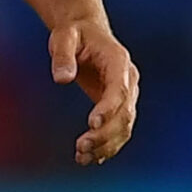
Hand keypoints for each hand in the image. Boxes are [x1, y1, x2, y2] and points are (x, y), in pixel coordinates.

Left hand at [50, 19, 138, 165]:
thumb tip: (62, 79)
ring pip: (125, 127)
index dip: (109, 108)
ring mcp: (127, 95)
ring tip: (82, 157)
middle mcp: (129, 80)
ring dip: (106, 145)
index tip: (93, 123)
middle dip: (105, 133)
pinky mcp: (118, 106)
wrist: (86, 33)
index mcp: (119, 61)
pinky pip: (118, 130)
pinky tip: (89, 159)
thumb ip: (63, 55)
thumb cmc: (74, 34)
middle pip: (125, 113)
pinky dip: (107, 146)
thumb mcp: (64, 37)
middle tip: (81, 147)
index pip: (120, 89)